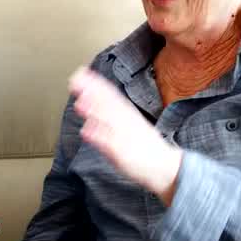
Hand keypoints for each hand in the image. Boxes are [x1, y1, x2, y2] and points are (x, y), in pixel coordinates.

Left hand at [69, 66, 182, 198]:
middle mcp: (127, 122)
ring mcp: (124, 137)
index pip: (111, 95)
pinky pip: (108, 144)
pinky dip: (97, 137)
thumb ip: (117, 114)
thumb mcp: (134, 125)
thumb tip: (101, 106)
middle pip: (107, 104)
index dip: (96, 83)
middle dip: (92, 92)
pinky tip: (85, 131)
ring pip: (107, 121)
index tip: (82, 73)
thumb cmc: (147, 148)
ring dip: (93, 111)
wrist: (165, 167)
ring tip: (79, 102)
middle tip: (75, 81)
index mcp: (129, 115)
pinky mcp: (121, 153)